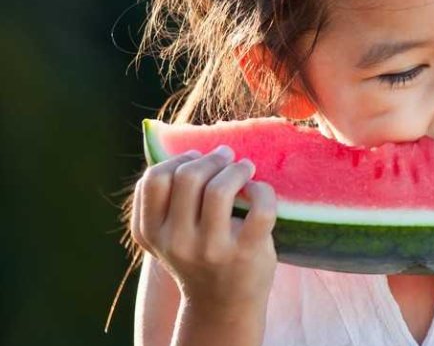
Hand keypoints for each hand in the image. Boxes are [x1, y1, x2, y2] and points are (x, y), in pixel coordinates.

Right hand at [129, 145, 278, 313]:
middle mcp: (177, 242)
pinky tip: (259, 190)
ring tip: (245, 167)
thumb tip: (189, 147)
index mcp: (152, 233)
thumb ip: (168, 199)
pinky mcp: (246, 253)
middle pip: (188, 177)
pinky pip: (260, 208)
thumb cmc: (199, 255)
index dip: (178, 159)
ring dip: (237, 169)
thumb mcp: (170, 233)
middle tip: (226, 157)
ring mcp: (211, 249)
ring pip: (219, 189)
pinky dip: (263, 190)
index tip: (196, 158)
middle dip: (211, 158)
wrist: (222, 303)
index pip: (154, 180)